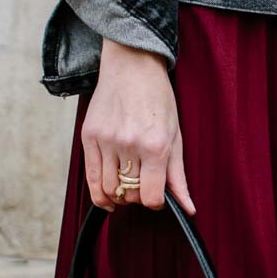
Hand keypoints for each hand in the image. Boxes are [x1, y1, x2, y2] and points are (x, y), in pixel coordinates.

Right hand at [82, 41, 194, 215]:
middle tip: (143, 185)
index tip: (157, 197)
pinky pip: (90, 177)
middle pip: (129, 194)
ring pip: (108, 189)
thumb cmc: (158, 100)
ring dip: (119, 195)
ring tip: (128, 185)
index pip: (150, 196)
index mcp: (155, 145)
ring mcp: (106, 141)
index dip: (155, 203)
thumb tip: (188, 210)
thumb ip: (178, 177)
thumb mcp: (176, 136)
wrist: (132, 66)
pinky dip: (99, 194)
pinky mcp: (88, 136)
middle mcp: (129, 144)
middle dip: (138, 196)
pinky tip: (108, 199)